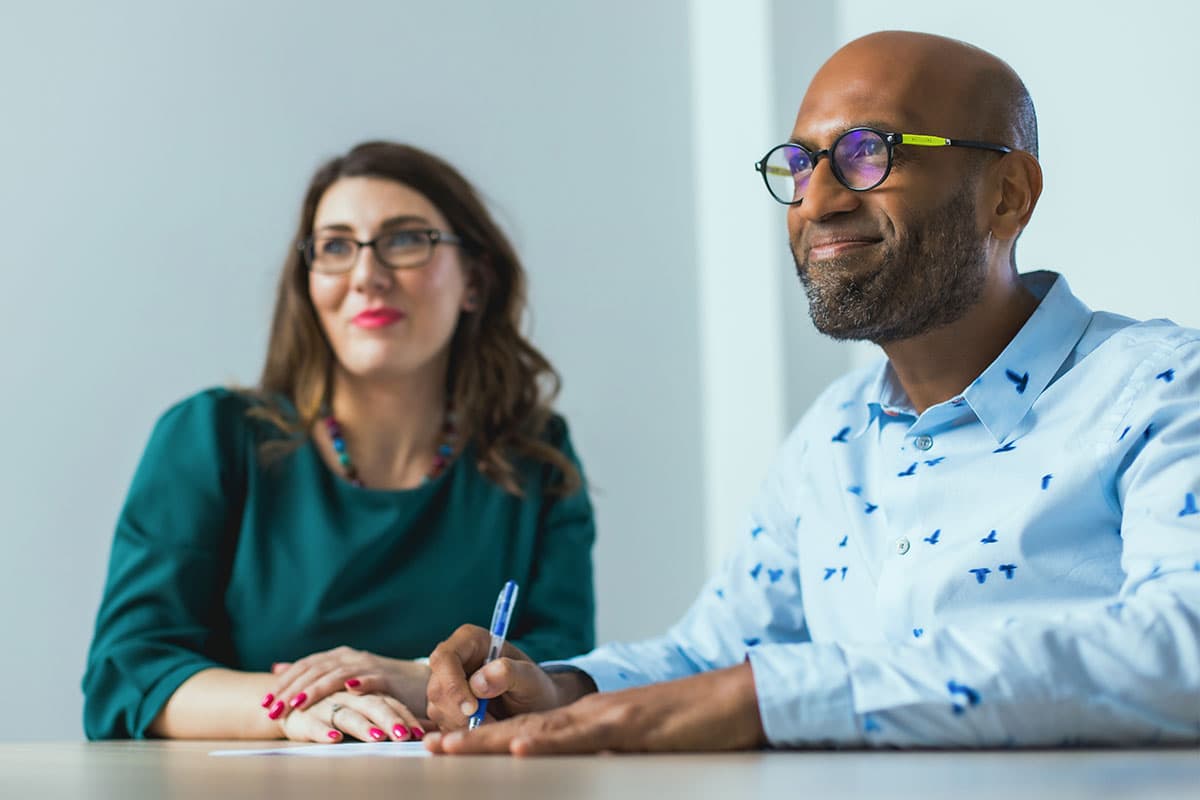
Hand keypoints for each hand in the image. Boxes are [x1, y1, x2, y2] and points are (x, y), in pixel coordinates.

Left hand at [262, 646, 429, 722]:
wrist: (418, 684)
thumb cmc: (378, 684)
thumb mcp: (342, 675)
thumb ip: (312, 671)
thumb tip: (278, 667)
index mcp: (339, 657)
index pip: (306, 666)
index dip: (284, 683)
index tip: (264, 702)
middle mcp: (351, 658)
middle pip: (316, 671)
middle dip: (292, 690)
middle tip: (273, 709)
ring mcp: (370, 667)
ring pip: (338, 675)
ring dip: (317, 689)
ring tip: (298, 704)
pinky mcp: (388, 679)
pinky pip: (372, 680)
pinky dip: (360, 683)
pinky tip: (349, 690)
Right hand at [279, 689, 428, 742]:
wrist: (288, 699)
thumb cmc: (334, 706)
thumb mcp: (362, 706)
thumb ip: (391, 714)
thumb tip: (427, 729)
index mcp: (365, 692)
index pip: (390, 702)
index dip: (405, 715)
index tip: (421, 732)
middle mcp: (348, 695)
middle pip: (373, 705)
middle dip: (390, 720)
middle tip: (405, 735)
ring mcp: (326, 704)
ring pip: (347, 714)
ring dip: (362, 726)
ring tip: (377, 737)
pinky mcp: (303, 716)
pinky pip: (314, 724)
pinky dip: (324, 731)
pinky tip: (334, 738)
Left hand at [424, 662, 766, 754]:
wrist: (738, 699)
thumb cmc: (695, 728)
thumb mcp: (641, 750)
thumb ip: (607, 756)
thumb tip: (575, 774)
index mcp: (591, 721)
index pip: (531, 732)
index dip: (487, 742)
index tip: (449, 750)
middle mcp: (591, 714)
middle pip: (523, 727)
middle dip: (474, 740)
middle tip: (429, 748)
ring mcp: (609, 716)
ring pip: (541, 728)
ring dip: (492, 740)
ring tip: (451, 748)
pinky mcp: (631, 723)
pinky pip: (582, 735)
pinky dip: (548, 742)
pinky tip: (518, 748)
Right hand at [426, 624, 589, 731]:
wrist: (537, 707)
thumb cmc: (535, 687)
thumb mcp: (530, 678)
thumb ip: (508, 673)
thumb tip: (478, 682)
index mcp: (470, 640)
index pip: (445, 658)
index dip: (452, 684)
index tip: (473, 709)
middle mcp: (453, 660)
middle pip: (437, 688)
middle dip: (459, 713)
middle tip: (489, 723)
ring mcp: (446, 685)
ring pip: (437, 710)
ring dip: (463, 725)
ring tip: (494, 723)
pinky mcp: (445, 708)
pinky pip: (442, 725)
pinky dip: (462, 733)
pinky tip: (485, 727)